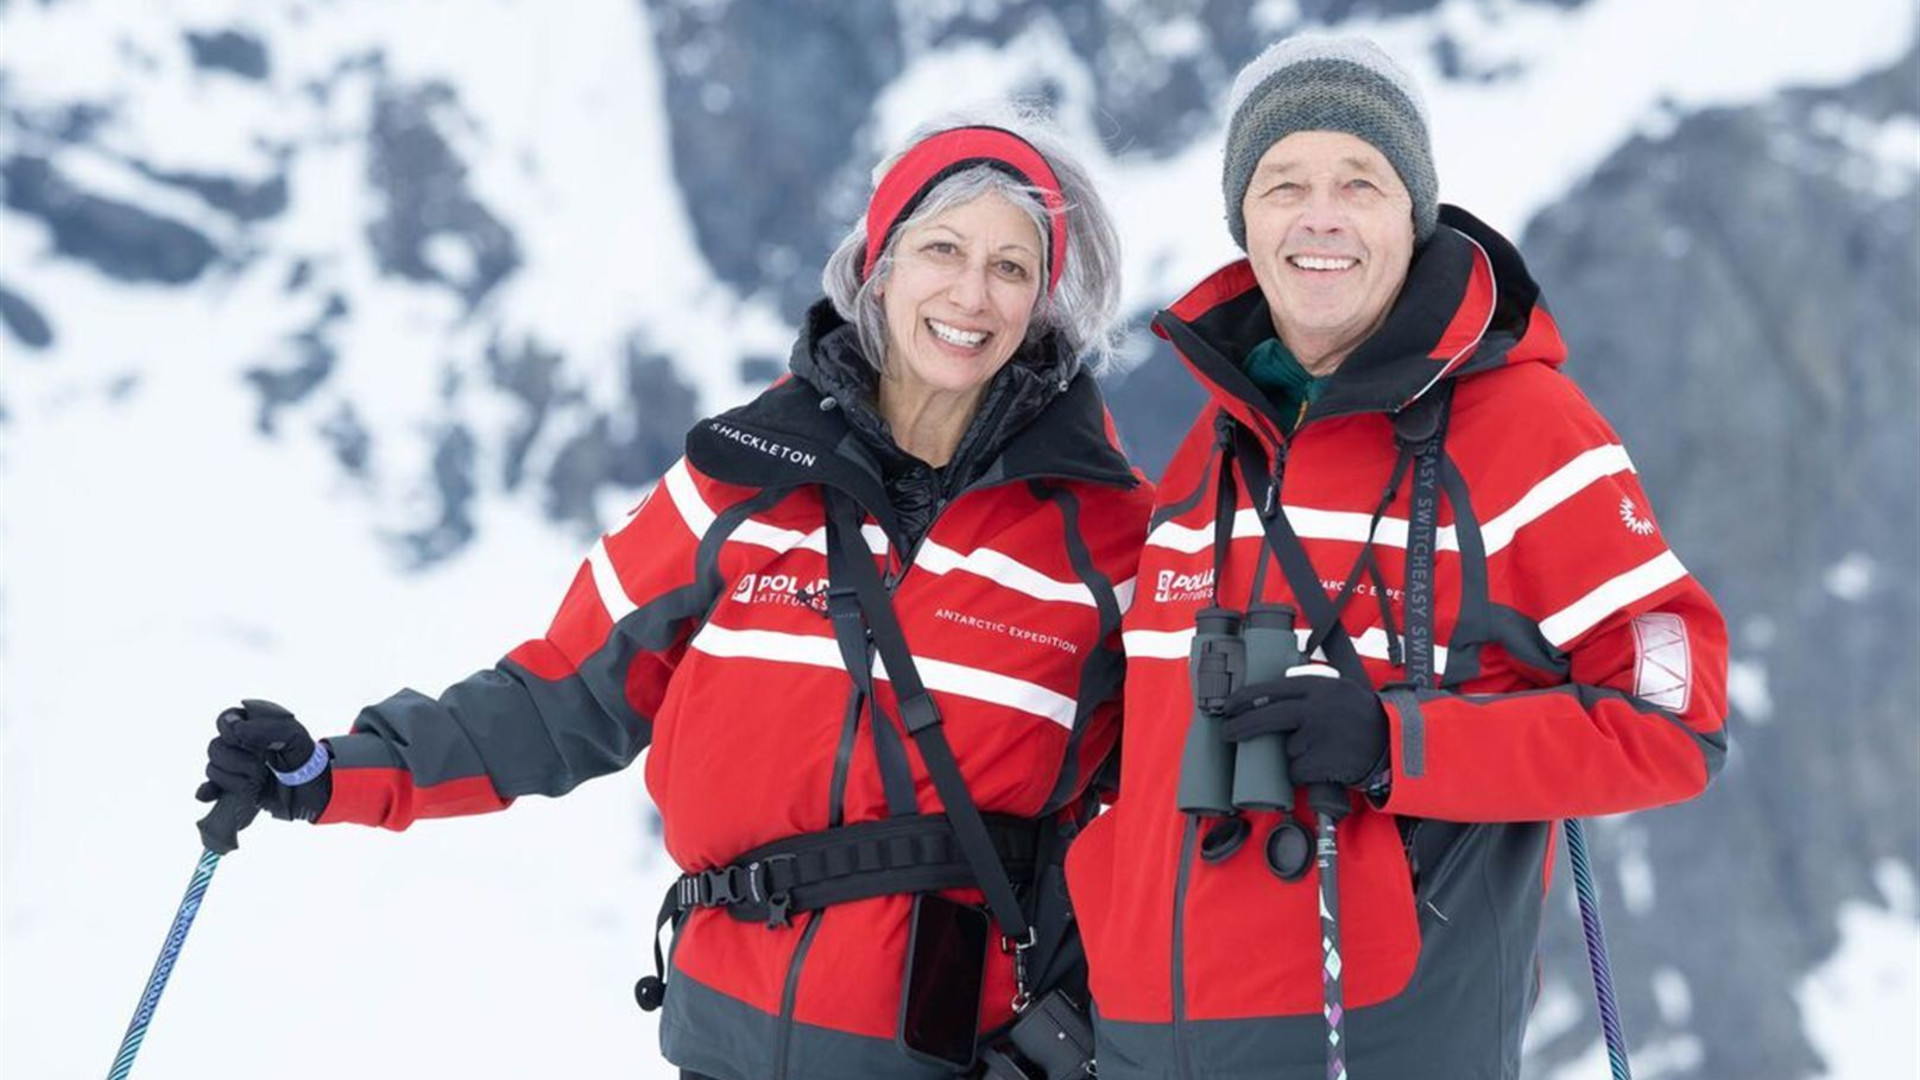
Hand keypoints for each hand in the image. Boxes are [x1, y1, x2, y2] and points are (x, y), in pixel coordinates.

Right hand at [196, 699, 331, 823]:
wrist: (312, 790)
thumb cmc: (304, 757)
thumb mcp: (294, 737)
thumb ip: (267, 729)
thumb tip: (236, 730)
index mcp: (252, 726)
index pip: (226, 719)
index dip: (230, 731)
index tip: (245, 743)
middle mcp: (238, 745)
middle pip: (215, 747)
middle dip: (236, 760)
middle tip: (261, 767)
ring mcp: (234, 768)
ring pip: (212, 768)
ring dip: (233, 778)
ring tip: (258, 781)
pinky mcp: (232, 789)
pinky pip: (209, 789)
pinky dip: (207, 791)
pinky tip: (208, 794)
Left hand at [1217, 666, 1389, 788]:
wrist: (1393, 741)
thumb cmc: (1362, 715)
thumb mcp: (1337, 689)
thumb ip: (1308, 687)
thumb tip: (1270, 693)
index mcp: (1317, 687)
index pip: (1270, 690)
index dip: (1244, 699)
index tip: (1228, 706)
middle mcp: (1315, 709)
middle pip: (1266, 717)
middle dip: (1240, 726)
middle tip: (1226, 732)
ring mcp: (1317, 737)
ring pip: (1285, 749)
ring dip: (1292, 754)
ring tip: (1319, 749)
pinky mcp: (1320, 762)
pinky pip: (1296, 770)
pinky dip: (1302, 773)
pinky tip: (1321, 765)